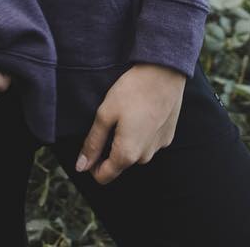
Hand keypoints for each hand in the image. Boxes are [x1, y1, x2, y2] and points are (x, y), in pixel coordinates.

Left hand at [73, 63, 185, 184]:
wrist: (165, 73)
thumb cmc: (132, 91)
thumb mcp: (105, 114)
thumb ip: (93, 143)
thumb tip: (81, 166)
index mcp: (127, 154)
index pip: (104, 176)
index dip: (91, 165)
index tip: (89, 145)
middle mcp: (144, 157)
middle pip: (119, 163)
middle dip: (109, 148)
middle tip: (108, 120)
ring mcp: (158, 148)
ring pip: (135, 152)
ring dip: (126, 139)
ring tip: (125, 112)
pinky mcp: (167, 136)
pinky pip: (148, 141)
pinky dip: (141, 131)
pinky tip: (140, 111)